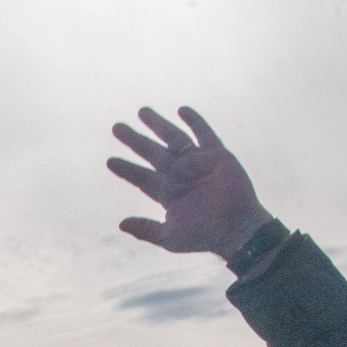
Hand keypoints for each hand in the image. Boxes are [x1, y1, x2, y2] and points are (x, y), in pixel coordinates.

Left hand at [107, 106, 273, 257]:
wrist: (236, 227)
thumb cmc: (204, 236)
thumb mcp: (169, 237)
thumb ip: (145, 230)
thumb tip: (120, 224)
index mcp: (167, 193)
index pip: (141, 177)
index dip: (126, 169)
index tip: (110, 161)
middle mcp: (179, 175)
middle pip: (151, 153)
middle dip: (134, 140)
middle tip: (116, 128)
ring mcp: (197, 163)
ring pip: (172, 138)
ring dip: (157, 125)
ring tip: (141, 111)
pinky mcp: (216, 155)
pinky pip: (204, 133)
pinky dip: (195, 121)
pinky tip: (181, 110)